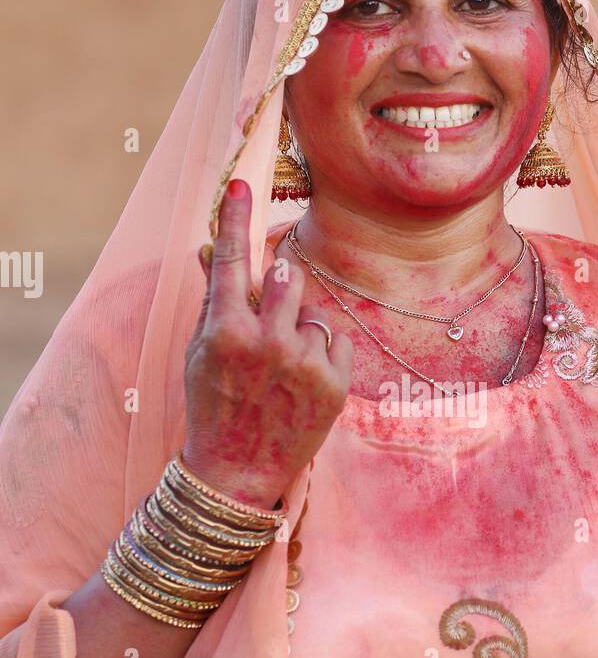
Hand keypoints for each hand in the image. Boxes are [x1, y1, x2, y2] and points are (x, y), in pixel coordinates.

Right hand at [182, 178, 351, 507]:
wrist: (237, 473)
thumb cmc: (214, 407)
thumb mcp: (202, 353)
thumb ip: (215, 301)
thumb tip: (212, 250)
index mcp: (226, 333)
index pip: (232, 262)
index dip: (235, 220)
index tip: (239, 184)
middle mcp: (267, 344)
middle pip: (287, 278)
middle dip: (280, 290)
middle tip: (269, 321)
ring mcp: (305, 365)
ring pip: (312, 313)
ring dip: (299, 329)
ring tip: (281, 369)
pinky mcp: (335, 385)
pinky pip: (335, 341)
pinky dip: (321, 355)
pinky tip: (301, 385)